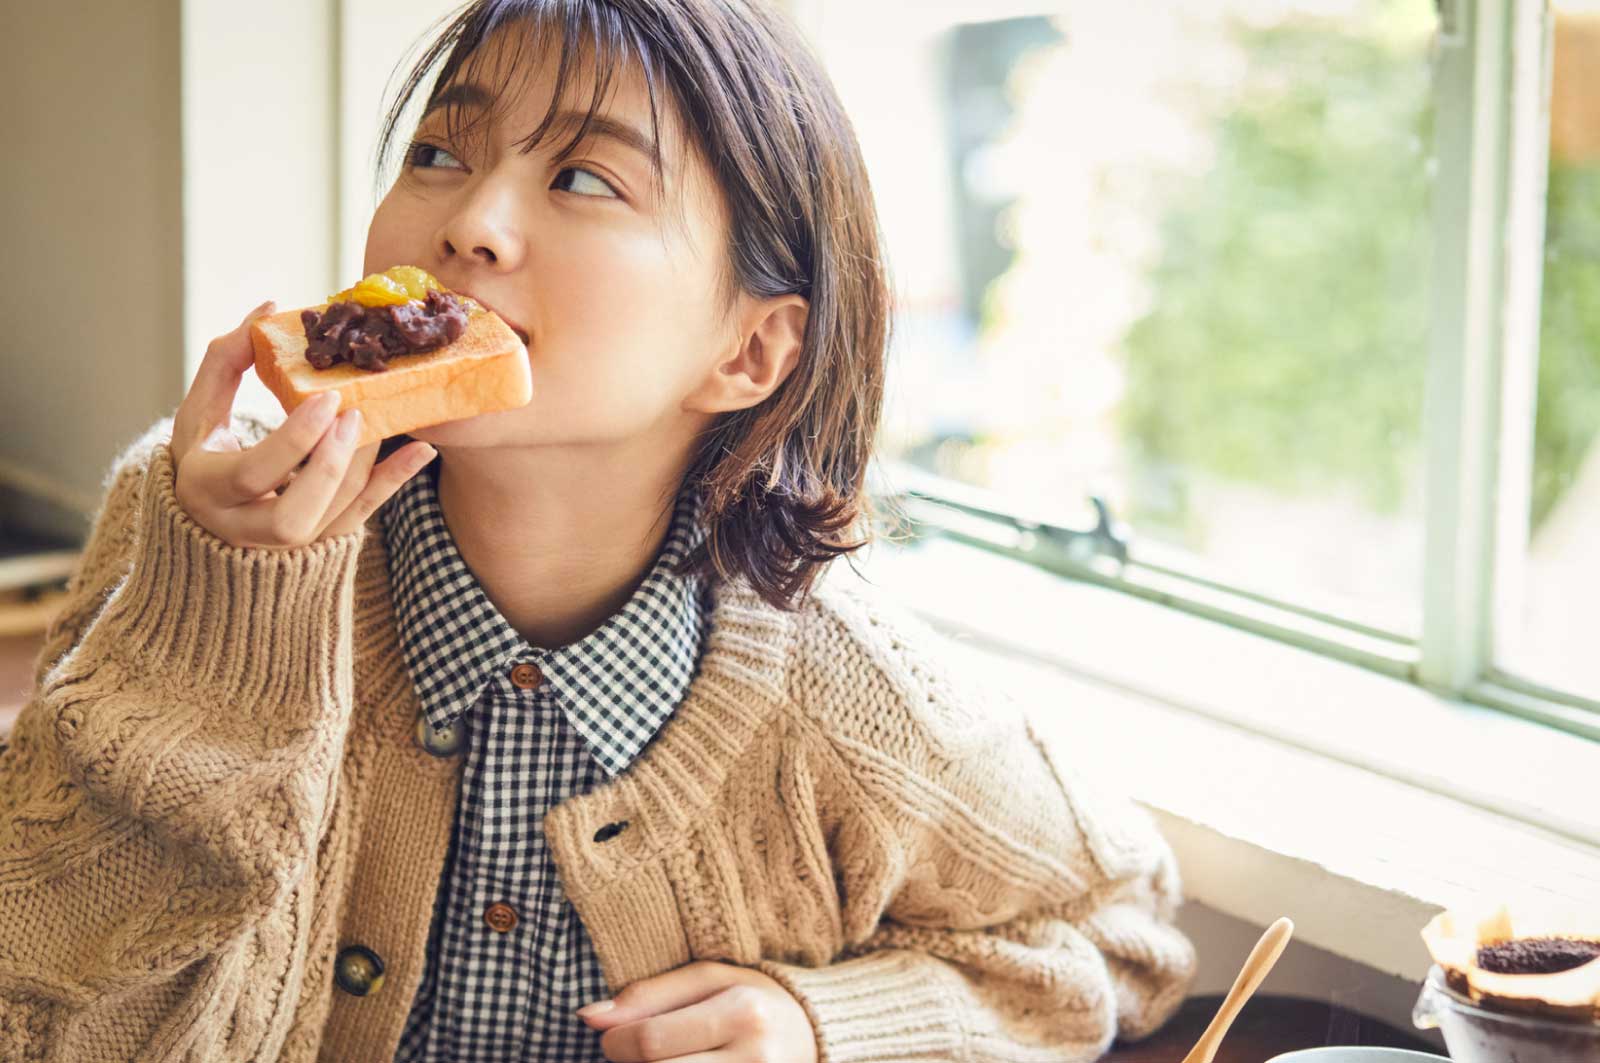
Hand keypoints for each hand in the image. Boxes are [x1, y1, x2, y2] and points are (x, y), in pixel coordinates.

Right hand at [170, 300, 435, 547]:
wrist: (209, 513)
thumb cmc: (204, 450)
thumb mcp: (200, 409)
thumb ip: (226, 359)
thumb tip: (268, 308)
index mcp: (205, 489)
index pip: (253, 474)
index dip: (294, 440)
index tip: (328, 397)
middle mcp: (241, 527)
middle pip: (293, 518)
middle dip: (329, 467)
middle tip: (354, 417)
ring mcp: (283, 546)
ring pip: (332, 520)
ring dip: (363, 467)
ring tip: (379, 419)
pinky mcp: (319, 544)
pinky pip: (360, 518)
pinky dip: (393, 483)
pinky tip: (421, 450)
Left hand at [577, 960, 817, 1062]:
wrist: (815, 1033)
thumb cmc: (752, 999)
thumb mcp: (709, 980)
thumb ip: (648, 994)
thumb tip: (588, 1016)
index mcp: (742, 1012)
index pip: (652, 1041)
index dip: (616, 1042)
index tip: (612, 1037)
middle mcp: (755, 1057)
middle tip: (632, 1052)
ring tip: (662, 1059)